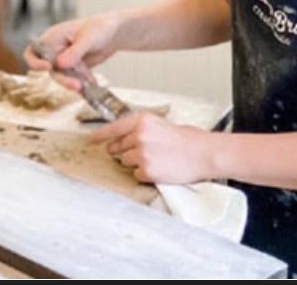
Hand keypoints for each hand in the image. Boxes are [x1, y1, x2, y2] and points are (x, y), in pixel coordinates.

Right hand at [23, 13, 121, 88]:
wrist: (115, 33)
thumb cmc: (100, 27)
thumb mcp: (88, 38)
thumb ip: (75, 51)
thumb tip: (60, 64)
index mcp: (54, 37)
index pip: (34, 51)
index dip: (35, 62)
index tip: (47, 68)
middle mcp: (56, 49)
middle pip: (50, 69)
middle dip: (62, 78)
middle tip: (76, 85)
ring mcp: (65, 60)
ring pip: (62, 76)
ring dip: (72, 82)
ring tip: (85, 86)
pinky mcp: (75, 68)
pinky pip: (74, 78)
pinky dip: (82, 82)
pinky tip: (92, 82)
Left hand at [91, 113, 213, 183]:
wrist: (205, 153)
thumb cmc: (189, 140)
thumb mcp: (163, 125)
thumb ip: (143, 129)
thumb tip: (126, 138)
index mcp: (143, 121)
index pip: (114, 128)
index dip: (101, 135)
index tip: (91, 140)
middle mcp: (139, 136)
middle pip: (117, 147)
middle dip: (123, 151)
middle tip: (140, 152)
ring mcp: (142, 154)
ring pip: (125, 162)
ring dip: (136, 162)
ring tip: (157, 159)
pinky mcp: (147, 171)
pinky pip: (136, 175)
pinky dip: (145, 174)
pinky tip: (160, 169)